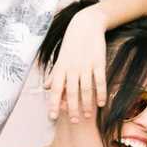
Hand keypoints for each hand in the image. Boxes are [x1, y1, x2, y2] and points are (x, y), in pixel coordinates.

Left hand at [44, 5, 106, 122]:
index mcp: (61, 68)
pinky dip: (101, 93)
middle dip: (72, 108)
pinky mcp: (98, 62)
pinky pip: (99, 81)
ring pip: (86, 89)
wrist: (85, 25)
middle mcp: (72, 68)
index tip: (52, 117)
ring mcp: (85, 65)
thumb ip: (54, 74)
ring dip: (86, 104)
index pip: (55, 89)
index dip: (53, 103)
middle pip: (71, 92)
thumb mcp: (60, 58)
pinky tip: (101, 104)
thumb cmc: (71, 44)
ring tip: (87, 116)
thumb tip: (45, 87)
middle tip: (74, 121)